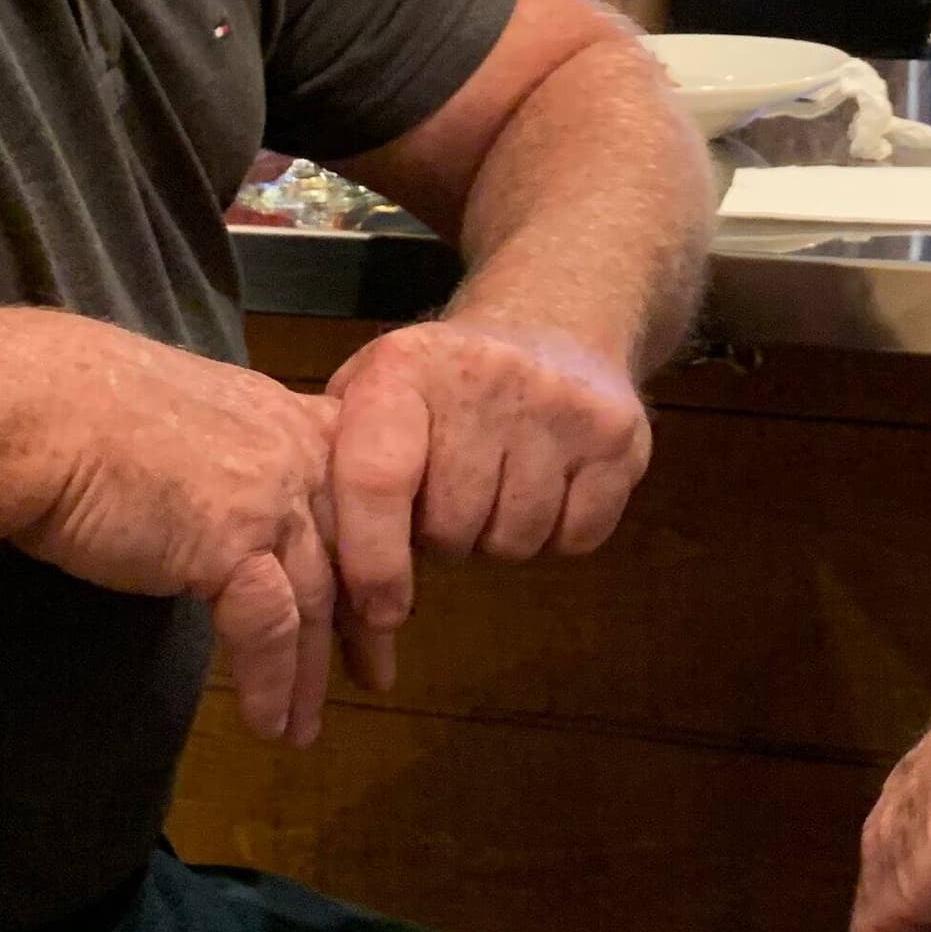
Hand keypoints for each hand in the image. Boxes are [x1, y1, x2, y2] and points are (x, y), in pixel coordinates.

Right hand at [0, 327, 338, 746]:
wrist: (38, 414)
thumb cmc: (79, 411)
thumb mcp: (177, 419)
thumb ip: (216, 453)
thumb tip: (214, 498)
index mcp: (278, 414)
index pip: (352, 486)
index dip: (369, 544)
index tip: (375, 592)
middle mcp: (289, 451)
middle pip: (350, 549)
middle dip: (362, 618)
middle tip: (375, 669)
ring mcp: (268, 498)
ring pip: (314, 599)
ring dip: (309, 673)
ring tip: (303, 728)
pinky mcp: (233, 545)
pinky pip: (269, 630)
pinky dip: (269, 683)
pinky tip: (264, 721)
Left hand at [321, 319, 650, 690]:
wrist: (555, 321)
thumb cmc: (440, 386)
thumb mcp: (373, 395)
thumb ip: (338, 470)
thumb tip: (313, 578)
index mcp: (404, 370)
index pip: (378, 481)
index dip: (373, 561)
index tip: (381, 610)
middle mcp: (484, 377)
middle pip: (450, 530)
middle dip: (443, 538)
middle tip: (450, 497)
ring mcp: (559, 404)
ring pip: (514, 541)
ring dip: (499, 537)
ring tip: (497, 484)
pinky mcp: (617, 436)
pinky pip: (576, 538)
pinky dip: (557, 534)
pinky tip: (547, 484)